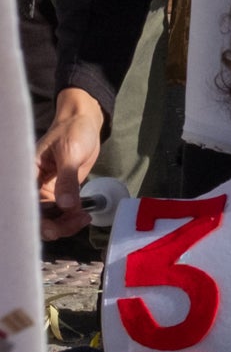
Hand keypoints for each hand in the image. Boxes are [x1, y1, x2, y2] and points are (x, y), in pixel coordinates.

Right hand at [36, 89, 103, 240]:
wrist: (84, 123)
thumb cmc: (73, 131)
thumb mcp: (70, 152)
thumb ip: (67, 180)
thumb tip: (66, 206)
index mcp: (27, 175)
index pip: (25, 203)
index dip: (35, 220)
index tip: (52, 229)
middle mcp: (33, 186)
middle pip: (36, 216)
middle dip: (54, 225)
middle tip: (75, 223)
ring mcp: (47, 191)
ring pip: (51, 218)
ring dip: (66, 223)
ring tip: (84, 217)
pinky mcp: (61, 192)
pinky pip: (63, 212)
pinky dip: (72, 217)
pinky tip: (84, 215)